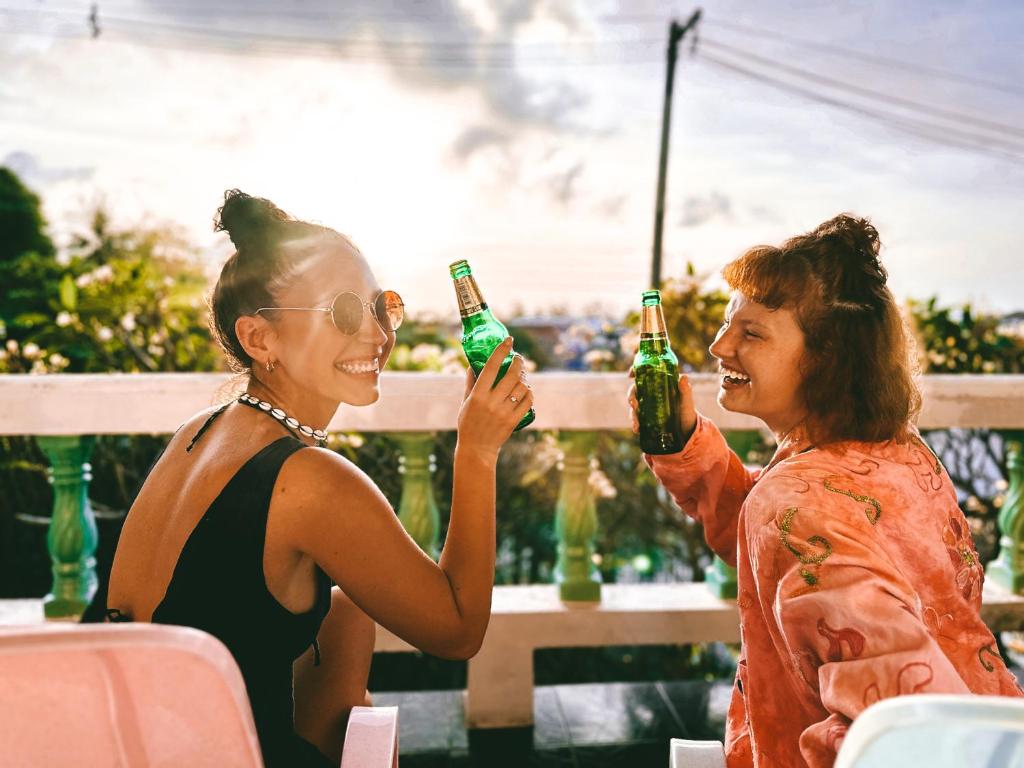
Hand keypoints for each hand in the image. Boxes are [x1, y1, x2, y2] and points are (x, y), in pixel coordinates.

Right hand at [456, 337, 533, 460]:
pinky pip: (527, 402)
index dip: (501, 351)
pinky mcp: (513, 421)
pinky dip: (529, 394)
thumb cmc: (468, 423)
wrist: (477, 449)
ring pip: (522, 388)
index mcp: (477, 395)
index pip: (491, 367)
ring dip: (524, 379)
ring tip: (522, 377)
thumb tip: (471, 366)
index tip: (509, 340)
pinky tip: (526, 391)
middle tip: (519, 358)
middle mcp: (491, 402)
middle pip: (512, 375)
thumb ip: (470, 383)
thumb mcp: (465, 402)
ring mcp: (504, 412)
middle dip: (518, 363)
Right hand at [627, 372, 696, 441]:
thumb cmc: (687, 410)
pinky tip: (637, 429)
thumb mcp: (686, 400)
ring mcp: (647, 407)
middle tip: (633, 404)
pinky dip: (635, 424)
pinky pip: (637, 420)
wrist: (688, 428)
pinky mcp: (646, 419)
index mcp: (658, 384)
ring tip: (636, 423)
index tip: (630, 375)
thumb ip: (685, 389)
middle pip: (635, 391)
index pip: (643, 375)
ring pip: (634, 407)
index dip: (634, 372)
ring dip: (632, 414)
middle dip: (631, 396)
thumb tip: (683, 376)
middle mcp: (650, 394)